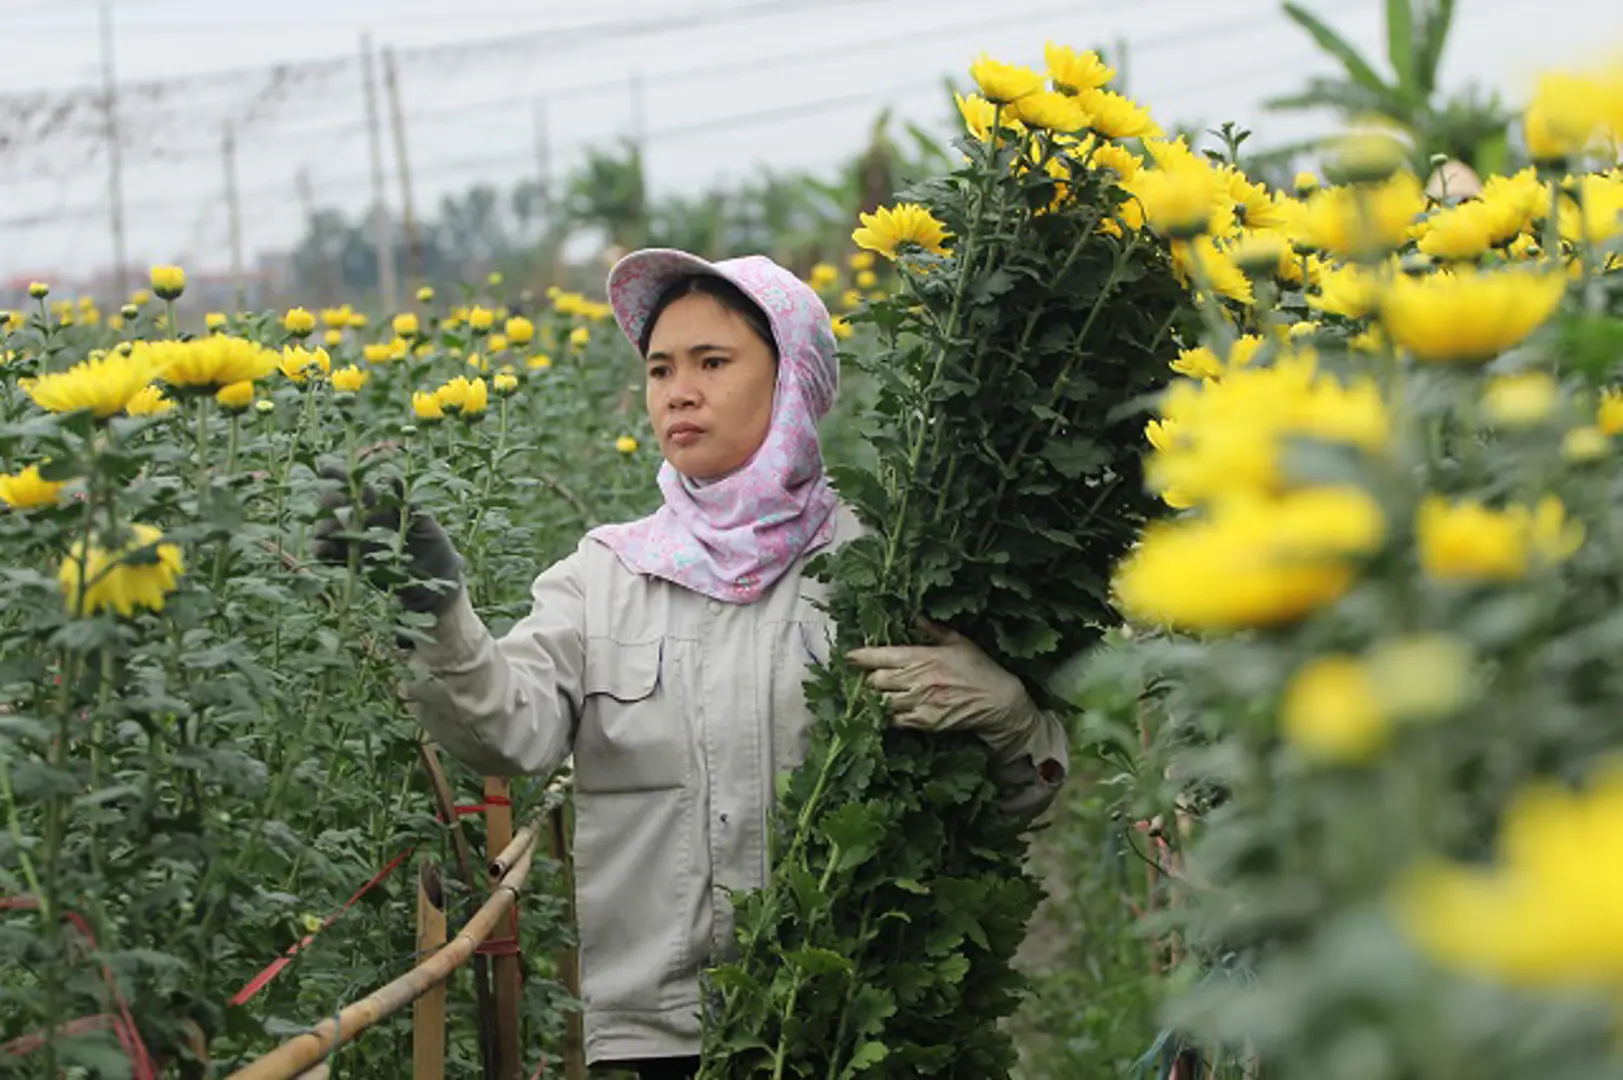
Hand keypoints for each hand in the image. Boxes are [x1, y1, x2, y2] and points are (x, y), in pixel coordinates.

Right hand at [310, 464, 463, 613]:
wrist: (437, 582)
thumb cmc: (437, 548)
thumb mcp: (428, 527)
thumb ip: (411, 506)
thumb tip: (394, 478)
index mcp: (383, 506)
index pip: (358, 486)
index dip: (339, 475)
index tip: (324, 467)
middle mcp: (367, 521)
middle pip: (336, 504)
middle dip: (328, 501)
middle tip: (331, 505)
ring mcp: (358, 541)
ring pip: (329, 529)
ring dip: (323, 527)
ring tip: (325, 531)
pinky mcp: (355, 563)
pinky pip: (331, 556)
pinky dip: (323, 551)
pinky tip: (322, 549)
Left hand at [847, 621, 1042, 761]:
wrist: (999, 702)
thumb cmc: (979, 669)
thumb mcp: (958, 642)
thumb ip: (933, 630)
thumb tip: (914, 617)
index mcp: (924, 657)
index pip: (884, 656)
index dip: (862, 656)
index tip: (849, 656)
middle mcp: (918, 680)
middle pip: (876, 681)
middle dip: (867, 679)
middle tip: (863, 677)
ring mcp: (920, 703)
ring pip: (882, 702)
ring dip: (873, 698)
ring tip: (869, 695)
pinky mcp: (924, 723)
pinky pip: (895, 720)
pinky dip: (886, 716)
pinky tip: (884, 711)